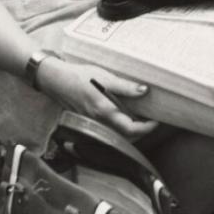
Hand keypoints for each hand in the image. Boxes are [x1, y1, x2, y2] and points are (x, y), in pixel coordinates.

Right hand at [37, 57, 157, 138]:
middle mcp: (99, 122)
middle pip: (126, 136)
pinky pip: (109, 129)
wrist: (56, 80)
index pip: (130, 129)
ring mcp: (94, 123)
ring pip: (117, 134)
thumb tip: (144, 91)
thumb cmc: (80, 77)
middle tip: (152, 120)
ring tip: (142, 118)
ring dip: (132, 130)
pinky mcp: (90, 121)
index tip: (157, 121)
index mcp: (105, 112)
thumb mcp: (106, 78)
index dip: (146, 128)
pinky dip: (121, 127)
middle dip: (142, 131)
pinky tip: (126, 116)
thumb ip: (125, 86)